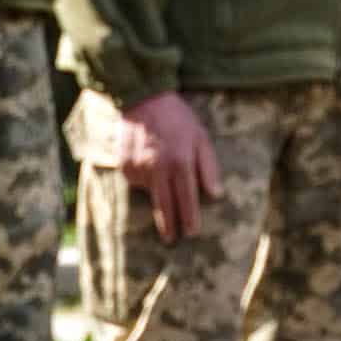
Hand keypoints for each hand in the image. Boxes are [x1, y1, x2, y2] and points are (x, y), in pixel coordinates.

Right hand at [118, 91, 218, 241]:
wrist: (144, 100)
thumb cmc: (179, 119)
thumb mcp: (201, 137)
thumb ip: (209, 167)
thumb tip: (216, 194)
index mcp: (180, 162)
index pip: (187, 199)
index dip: (189, 218)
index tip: (192, 233)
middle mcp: (158, 169)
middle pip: (164, 205)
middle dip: (169, 225)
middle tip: (172, 240)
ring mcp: (138, 169)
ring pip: (149, 195)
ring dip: (157, 198)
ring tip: (163, 185)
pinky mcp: (124, 167)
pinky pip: (136, 182)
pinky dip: (144, 180)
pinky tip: (150, 165)